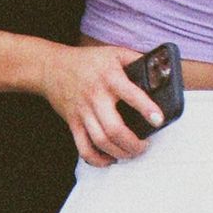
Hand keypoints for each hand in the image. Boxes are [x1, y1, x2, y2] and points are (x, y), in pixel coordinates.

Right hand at [40, 43, 160, 166]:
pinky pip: (83, 148)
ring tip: (131, 153)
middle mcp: (96, 97)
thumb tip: (162, 70)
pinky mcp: (73, 123)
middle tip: (145, 146)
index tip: (158, 120)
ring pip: (101, 141)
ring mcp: (83, 112)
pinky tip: (109, 159)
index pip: (130, 94)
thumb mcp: (114, 52)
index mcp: (110, 78)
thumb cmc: (87, 60)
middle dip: (133, 144)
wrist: (51, 67)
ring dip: (119, 153)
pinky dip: (97, 159)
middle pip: (114, 128)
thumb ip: (137, 60)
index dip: (146, 108)